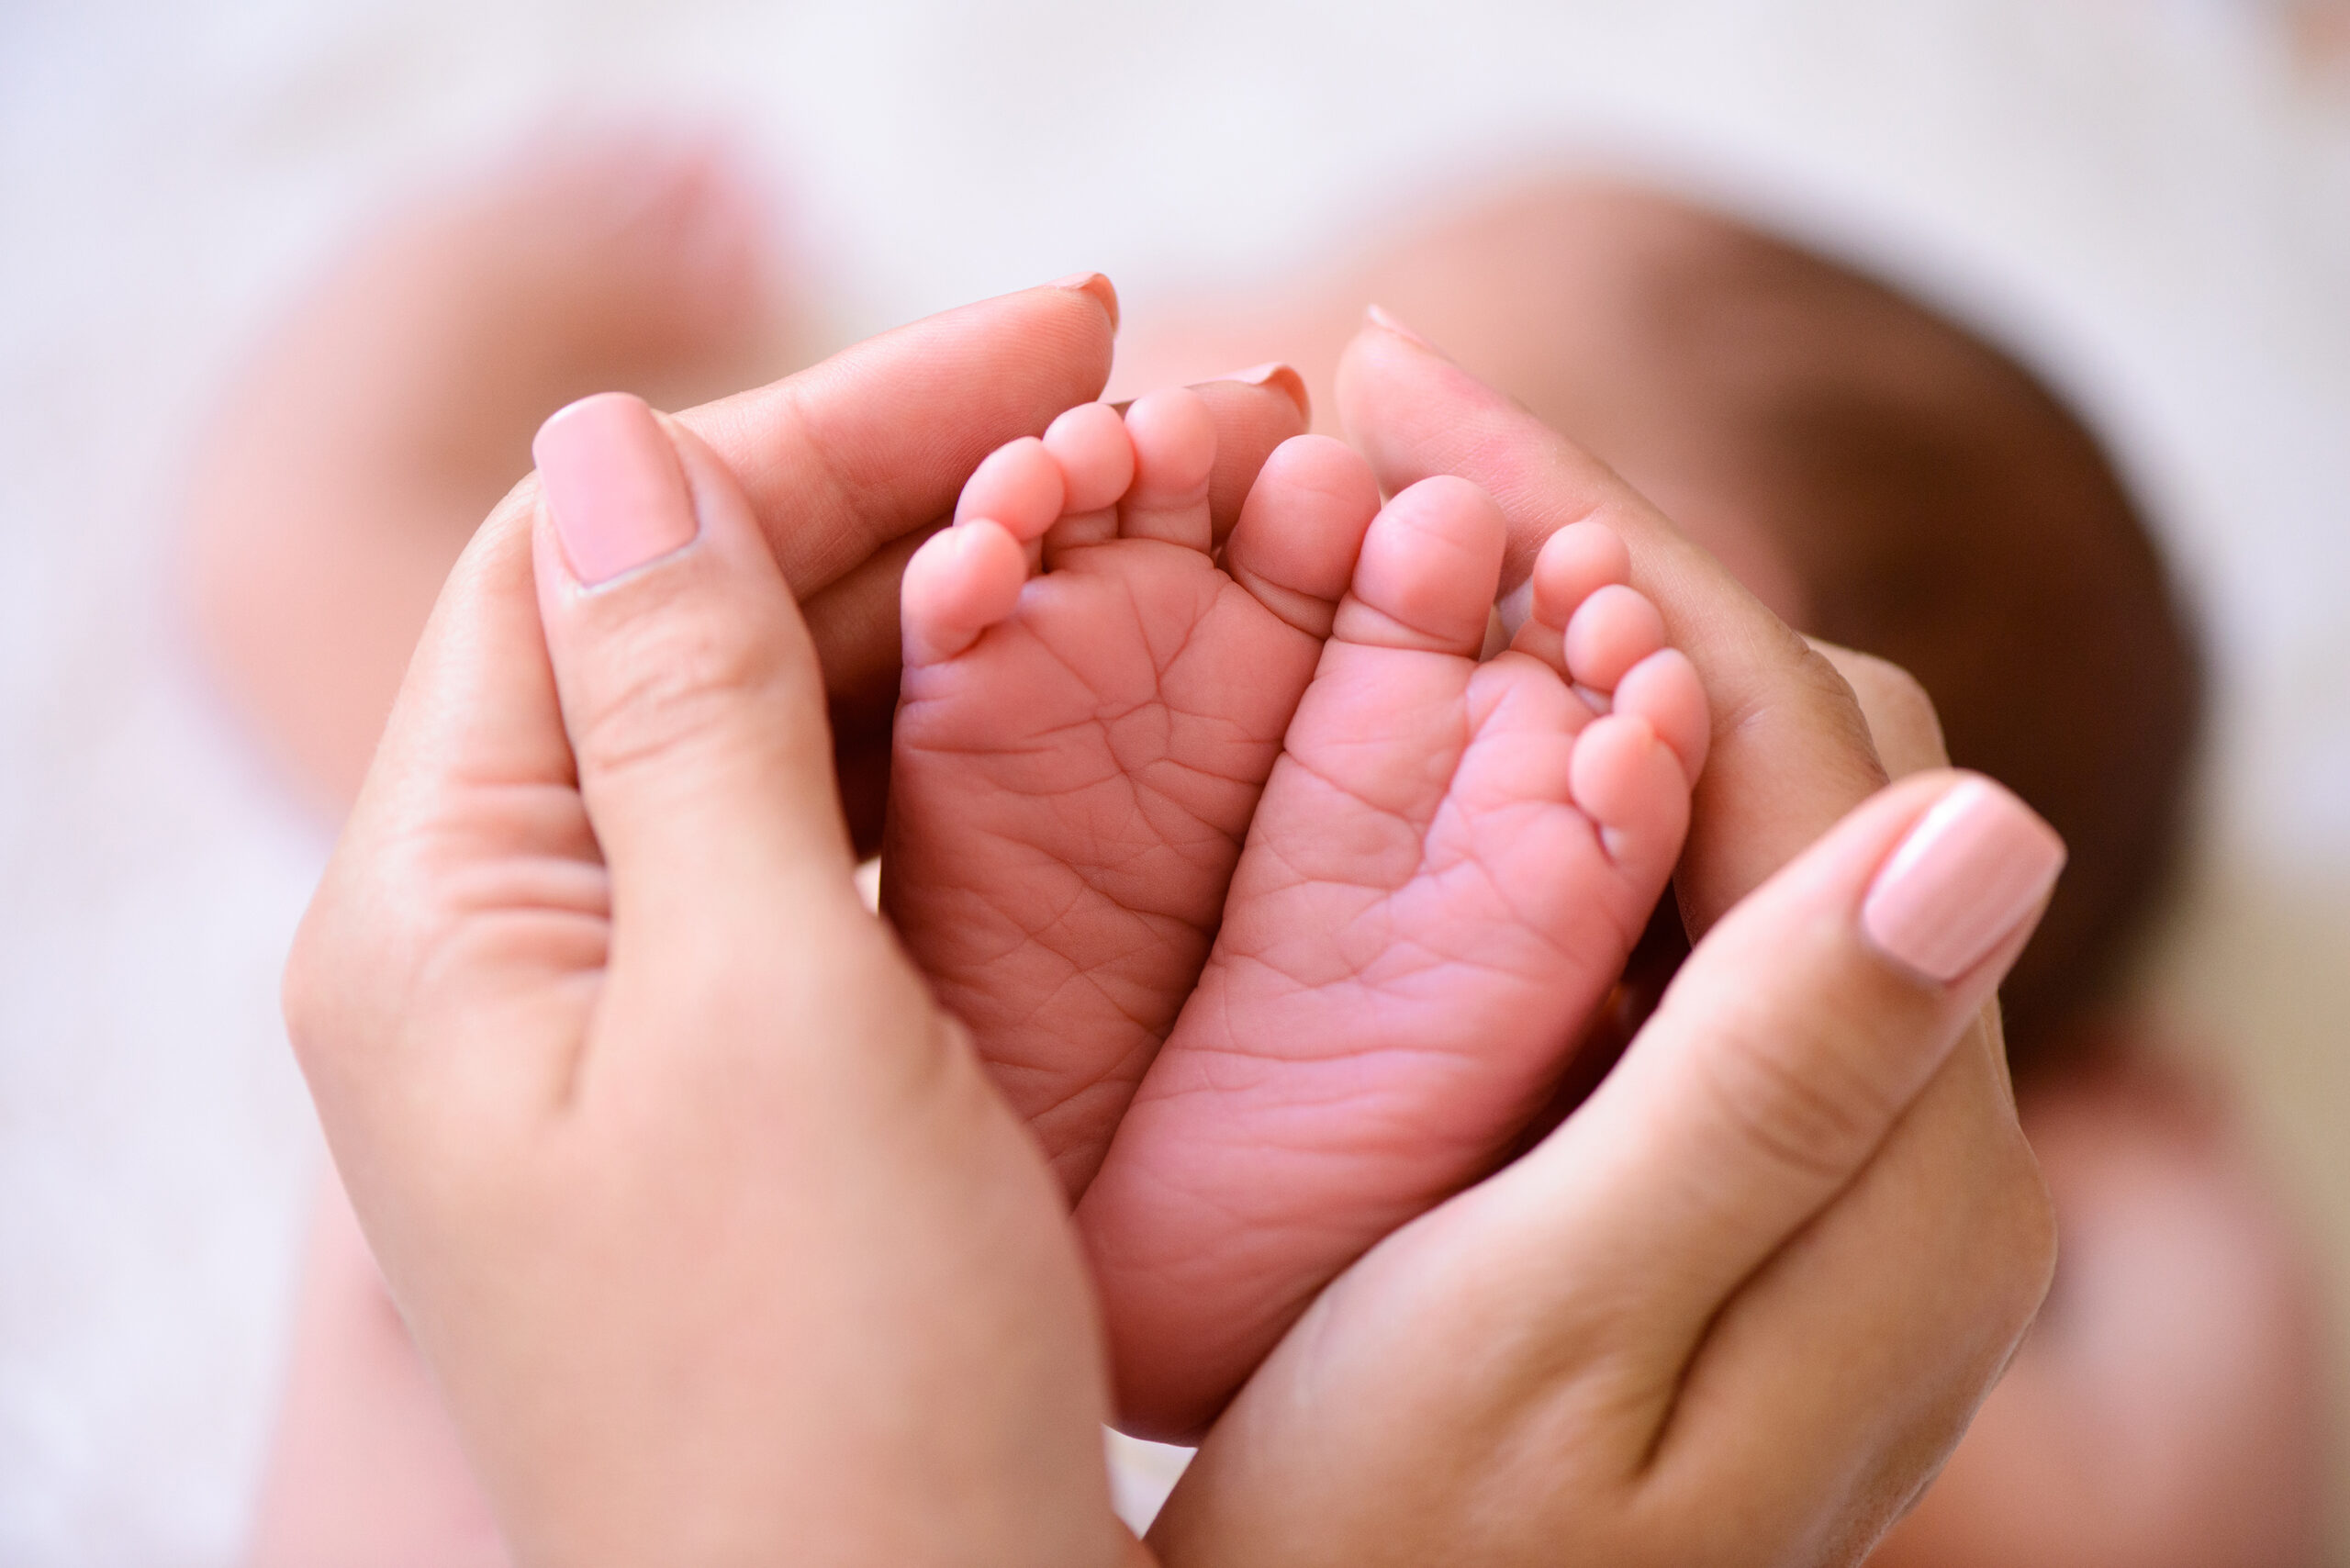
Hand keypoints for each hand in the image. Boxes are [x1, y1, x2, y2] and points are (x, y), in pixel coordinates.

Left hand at [282, 302, 1188, 1563]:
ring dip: (933, 605)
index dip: (817, 421)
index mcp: (440, 917)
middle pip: (683, 626)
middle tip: (1128, 395)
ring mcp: (629, 1021)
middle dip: (896, 488)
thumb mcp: (758, 1011)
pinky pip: (827, 853)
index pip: (591, 556)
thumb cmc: (822, 1395)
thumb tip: (609, 447)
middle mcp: (507, 952)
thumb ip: (681, 716)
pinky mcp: (747, 1084)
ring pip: (766, 730)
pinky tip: (1066, 689)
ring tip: (1127, 509)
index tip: (1052, 337)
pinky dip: (945, 751)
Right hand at [1148, 313, 2061, 1564]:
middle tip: (1381, 450)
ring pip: (1734, 814)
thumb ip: (1774, 1085)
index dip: (1608, 545)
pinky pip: (1676, 916)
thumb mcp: (1562, 1331)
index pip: (1793, 748)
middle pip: (1794, 750)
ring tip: (1392, 545)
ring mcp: (1825, 1153)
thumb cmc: (1401, 1561)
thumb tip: (2000, 819)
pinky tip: (1432, 737)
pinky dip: (1557, 791)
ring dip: (1571, 660)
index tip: (1411, 390)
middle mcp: (1913, 1145)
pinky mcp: (1730, 1167)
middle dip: (1595, 567)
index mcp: (1906, 1174)